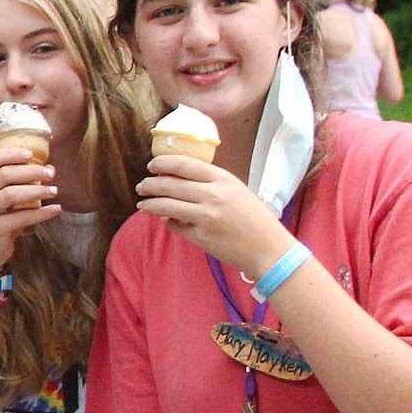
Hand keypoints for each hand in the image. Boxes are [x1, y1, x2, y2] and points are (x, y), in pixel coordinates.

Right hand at [0, 147, 61, 266]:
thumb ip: (25, 183)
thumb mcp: (9, 200)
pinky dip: (41, 213)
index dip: (11, 154)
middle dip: (30, 171)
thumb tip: (50, 168)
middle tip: (51, 174)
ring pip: (10, 194)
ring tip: (54, 191)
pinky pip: (20, 218)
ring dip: (35, 191)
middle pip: (4, 175)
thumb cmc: (2, 220)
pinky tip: (55, 210)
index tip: (31, 154)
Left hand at [138, 155, 296, 276]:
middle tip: (142, 186)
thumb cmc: (255, 219)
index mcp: (224, 179)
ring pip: (166, 205)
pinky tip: (168, 222)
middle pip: (169, 184)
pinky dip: (168, 223)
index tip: (152, 165)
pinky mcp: (200, 236)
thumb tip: (177, 180)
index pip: (184, 164)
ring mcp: (206, 216)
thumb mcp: (237, 191)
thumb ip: (210, 184)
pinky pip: (174, 226)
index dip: (163, 163)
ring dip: (150, 204)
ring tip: (143, 204)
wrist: (269, 249)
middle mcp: (213, 195)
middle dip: (150, 184)